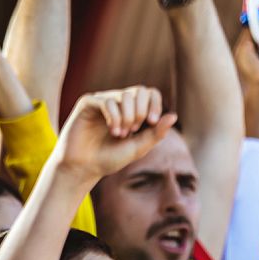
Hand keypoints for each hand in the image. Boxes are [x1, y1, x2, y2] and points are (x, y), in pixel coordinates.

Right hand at [55, 86, 176, 182]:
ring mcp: (101, 101)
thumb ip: (156, 133)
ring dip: (127, 117)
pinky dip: (114, 116)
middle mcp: (116, 102)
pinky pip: (106, 101)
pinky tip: (112, 131)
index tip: (152, 122)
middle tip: (134, 130)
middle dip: (140, 111)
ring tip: (120, 134)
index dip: (155, 103)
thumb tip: (173, 116)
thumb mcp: (139, 147)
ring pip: (124, 96)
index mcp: (130, 109)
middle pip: (139, 90)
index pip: (149, 93)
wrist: (85, 168)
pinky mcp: (87, 103)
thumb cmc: (110, 158)